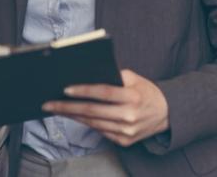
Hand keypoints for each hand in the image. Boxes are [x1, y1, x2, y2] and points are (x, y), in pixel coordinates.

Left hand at [43, 69, 169, 146]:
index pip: (103, 93)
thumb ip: (115, 76)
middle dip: (68, 107)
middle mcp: (129, 116)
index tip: (65, 89)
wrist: (166, 113)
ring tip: (57, 109)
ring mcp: (126, 132)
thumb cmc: (146, 92)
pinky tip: (74, 117)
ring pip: (93, 123)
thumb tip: (88, 75)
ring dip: (73, 116)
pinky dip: (86, 123)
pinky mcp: (123, 141)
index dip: (83, 91)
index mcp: (132, 97)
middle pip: (93, 111)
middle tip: (49, 104)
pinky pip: (100, 131)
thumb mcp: (135, 78)